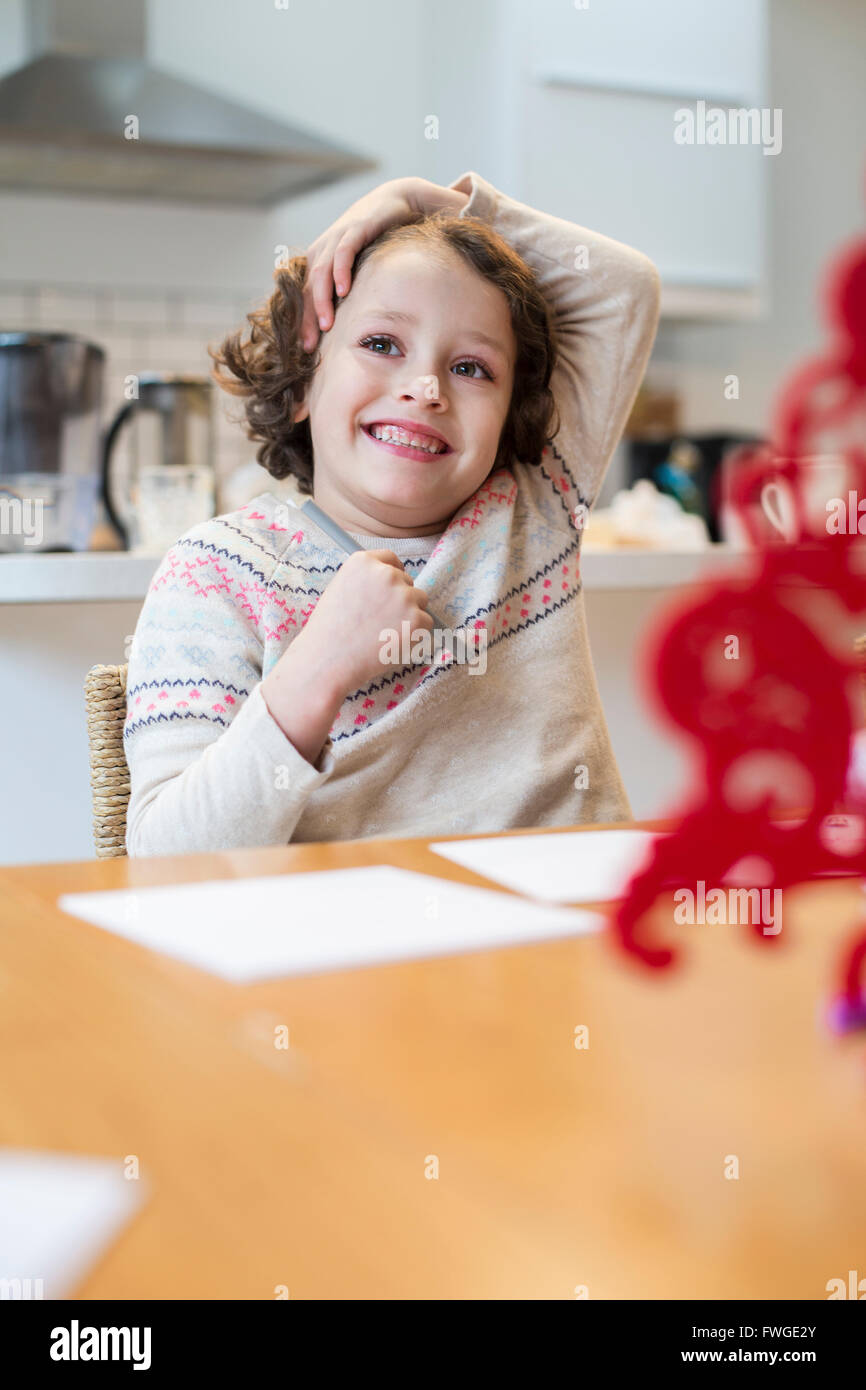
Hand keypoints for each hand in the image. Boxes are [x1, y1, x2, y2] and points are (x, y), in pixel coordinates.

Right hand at [274, 549, 433, 697]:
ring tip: (383, 633)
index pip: (390, 559)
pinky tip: (392, 643)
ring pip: (419, 601)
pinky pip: (426, 623)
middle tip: (380, 622)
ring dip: (409, 615)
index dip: (393, 574)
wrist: (329, 659)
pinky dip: (415, 635)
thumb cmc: (330, 631)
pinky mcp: (417, 619)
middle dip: (399, 599)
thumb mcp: (339, 589)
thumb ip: (365, 581)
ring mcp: (404, 595)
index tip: (392, 588)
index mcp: (363, 562)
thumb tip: (387, 583)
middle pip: (407, 581)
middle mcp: (386, 574)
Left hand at [300, 177, 467, 351]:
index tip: (305, 347)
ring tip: (327, 325)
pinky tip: (343, 291)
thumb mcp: (363, 266)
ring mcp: (338, 236)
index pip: (304, 294)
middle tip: (309, 345)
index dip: (302, 320)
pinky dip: (340, 271)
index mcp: (322, 259)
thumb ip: (354, 288)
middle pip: (306, 287)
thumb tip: (356, 324)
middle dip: (306, 318)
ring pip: (320, 272)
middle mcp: (324, 248)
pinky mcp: (356, 227)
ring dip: (321, 300)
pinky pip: (343, 251)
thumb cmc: (381, 237)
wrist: (399, 200)